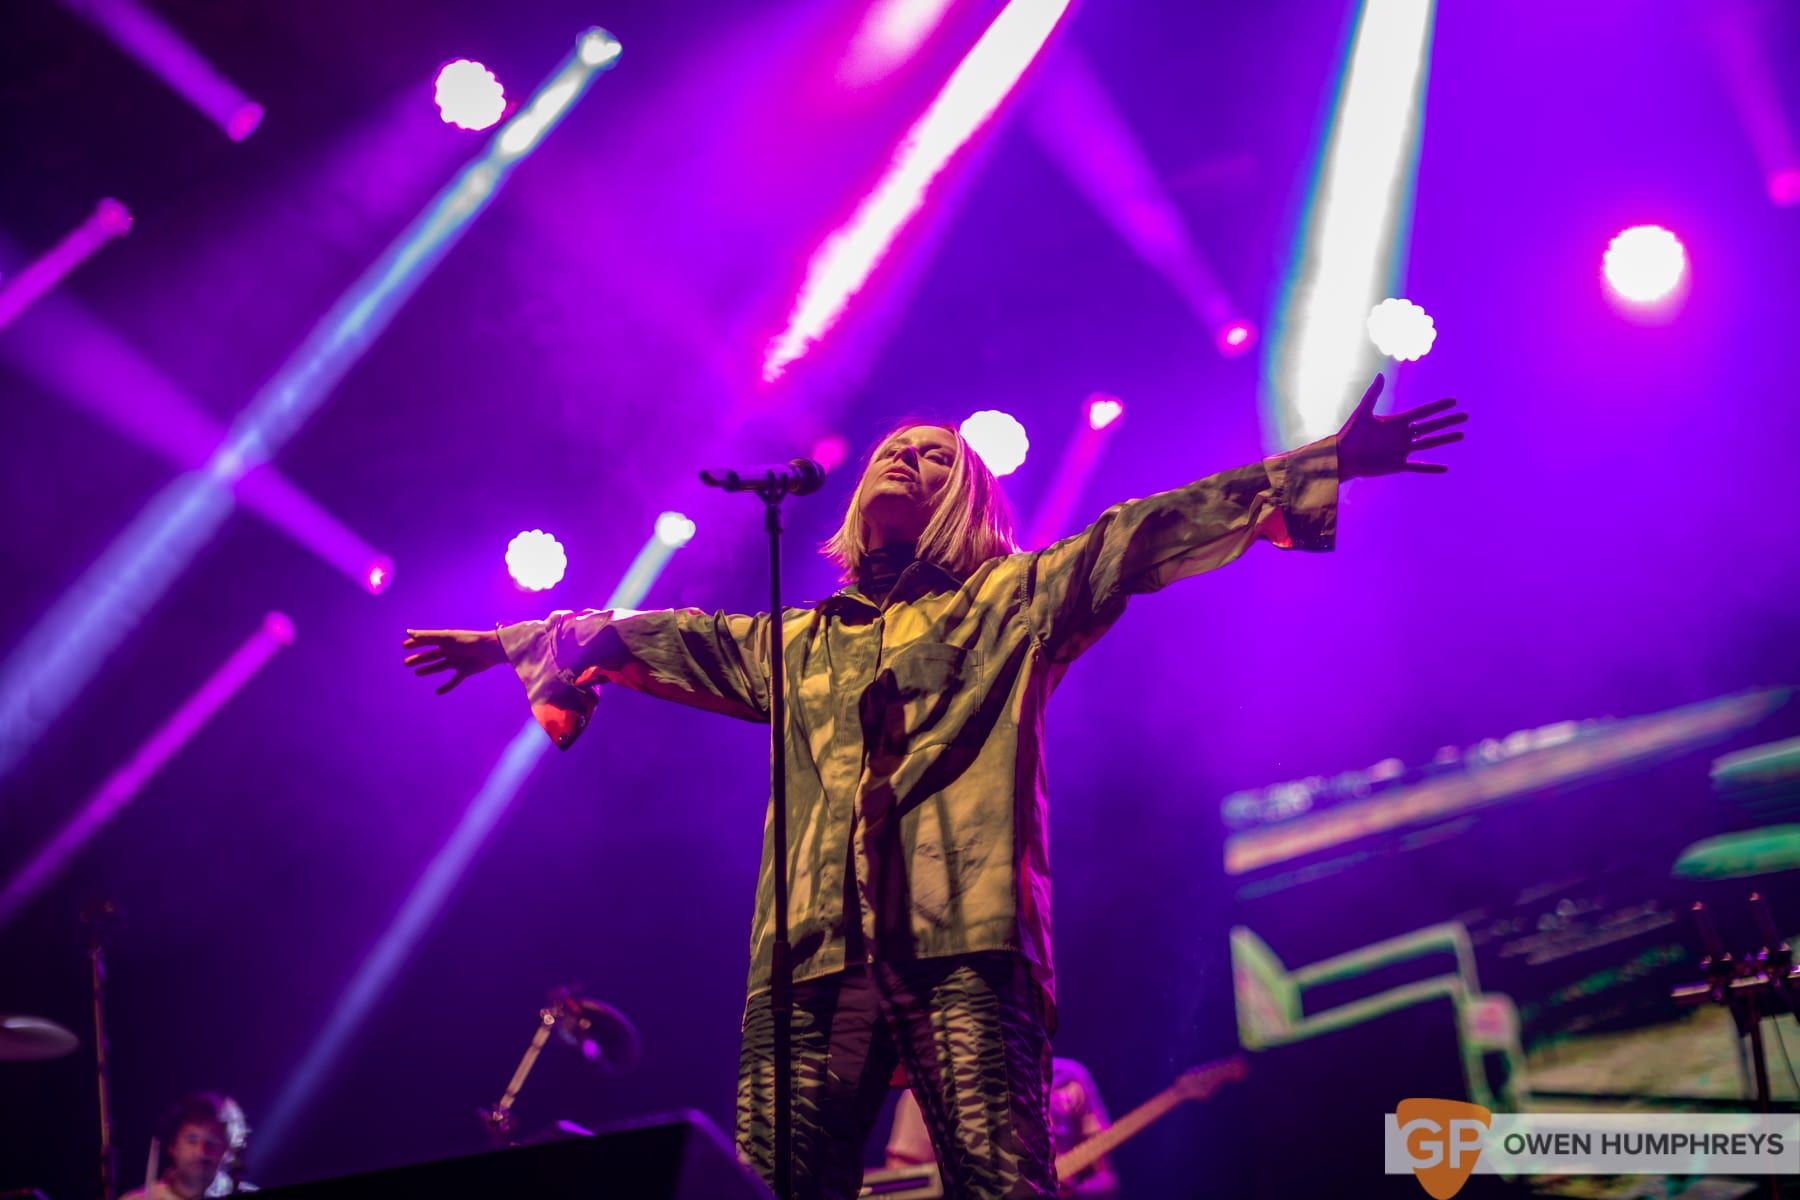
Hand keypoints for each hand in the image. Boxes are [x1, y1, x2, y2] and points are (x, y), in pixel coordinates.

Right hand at [402, 628, 506, 693]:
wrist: (490, 650)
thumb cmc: (468, 641)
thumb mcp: (446, 638)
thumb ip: (427, 636)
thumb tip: (408, 633)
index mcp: (446, 641)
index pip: (427, 641)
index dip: (416, 643)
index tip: (404, 646)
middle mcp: (450, 650)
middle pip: (431, 655)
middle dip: (419, 659)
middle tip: (406, 663)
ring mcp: (457, 661)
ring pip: (439, 667)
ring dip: (428, 670)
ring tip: (417, 673)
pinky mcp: (465, 671)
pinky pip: (454, 680)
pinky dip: (446, 687)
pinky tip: (438, 692)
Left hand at [1335, 373, 1465, 479]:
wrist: (1343, 457)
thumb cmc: (1350, 434)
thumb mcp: (1363, 413)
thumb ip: (1373, 394)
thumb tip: (1380, 375)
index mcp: (1397, 421)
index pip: (1423, 412)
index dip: (1438, 407)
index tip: (1453, 401)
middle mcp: (1403, 435)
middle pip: (1431, 426)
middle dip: (1448, 421)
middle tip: (1465, 416)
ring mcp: (1402, 450)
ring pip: (1429, 443)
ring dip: (1445, 439)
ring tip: (1461, 435)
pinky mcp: (1398, 464)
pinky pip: (1418, 466)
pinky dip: (1431, 468)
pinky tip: (1445, 468)